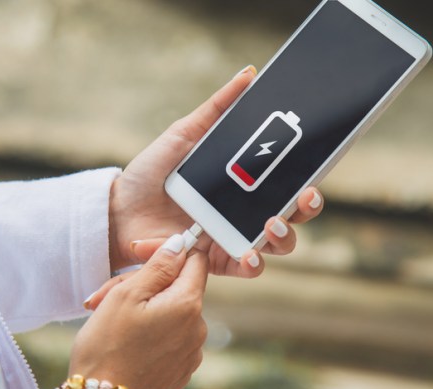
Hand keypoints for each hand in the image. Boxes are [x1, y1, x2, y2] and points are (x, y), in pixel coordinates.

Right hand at [69, 235, 207, 388]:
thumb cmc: (107, 347)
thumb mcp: (127, 295)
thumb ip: (158, 266)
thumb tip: (179, 245)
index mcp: (188, 304)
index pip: (194, 261)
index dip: (170, 253)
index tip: (144, 258)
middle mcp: (198, 327)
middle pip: (178, 287)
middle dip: (146, 285)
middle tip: (108, 295)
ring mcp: (191, 350)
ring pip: (171, 311)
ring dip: (144, 308)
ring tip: (111, 319)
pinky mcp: (181, 367)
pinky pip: (171, 335)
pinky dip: (151, 330)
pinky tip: (125, 339)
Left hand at [109, 65, 323, 276]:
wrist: (119, 209)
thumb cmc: (152, 172)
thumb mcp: (185, 134)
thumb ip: (217, 109)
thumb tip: (248, 75)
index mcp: (243, 182)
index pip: (287, 182)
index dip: (308, 179)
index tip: (313, 173)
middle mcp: (244, 211)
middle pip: (292, 214)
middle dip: (306, 208)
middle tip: (303, 196)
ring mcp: (233, 236)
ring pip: (278, 244)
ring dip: (284, 235)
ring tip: (271, 222)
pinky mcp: (216, 259)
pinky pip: (245, 267)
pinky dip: (253, 263)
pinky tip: (249, 253)